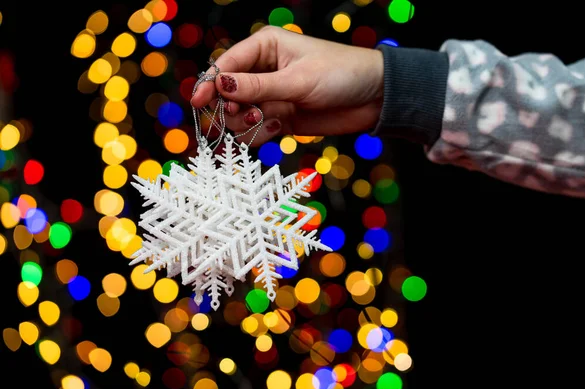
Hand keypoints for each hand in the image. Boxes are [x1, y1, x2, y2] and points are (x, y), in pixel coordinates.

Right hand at [191, 25, 383, 145]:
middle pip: (227, 92)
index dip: (210, 83)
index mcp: (266, 47)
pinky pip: (256, 129)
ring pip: (239, 113)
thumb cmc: (341, 75)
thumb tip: (220, 85)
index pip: (226, 63)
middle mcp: (264, 70)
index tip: (198, 101)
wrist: (374, 99)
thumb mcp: (298, 80)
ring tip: (265, 122)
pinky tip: (276, 131)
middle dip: (230, 106)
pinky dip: (259, 134)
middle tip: (246, 114)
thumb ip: (258, 86)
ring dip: (245, 122)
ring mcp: (271, 95)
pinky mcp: (281, 117)